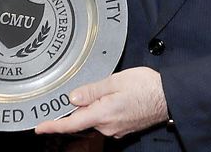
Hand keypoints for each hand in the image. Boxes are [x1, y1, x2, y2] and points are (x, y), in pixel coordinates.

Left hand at [34, 67, 168, 137]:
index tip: (40, 128)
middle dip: (85, 104)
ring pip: (97, 117)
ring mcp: (117, 129)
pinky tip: (120, 97)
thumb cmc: (146, 86)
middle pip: (85, 118)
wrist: (170, 96)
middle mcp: (108, 126)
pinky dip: (107, 108)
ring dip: (99, 104)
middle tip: (102, 87)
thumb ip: (91, 90)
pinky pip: (108, 119)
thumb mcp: (114, 81)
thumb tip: (73, 98)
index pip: (72, 123)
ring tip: (117, 89)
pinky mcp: (124, 128)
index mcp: (103, 114)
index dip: (54, 126)